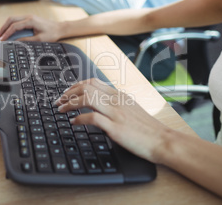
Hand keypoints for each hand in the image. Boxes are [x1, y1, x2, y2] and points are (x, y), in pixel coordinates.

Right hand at [0, 15, 61, 41]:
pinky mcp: (29, 19)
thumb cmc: (51, 33)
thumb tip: (15, 42)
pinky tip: (8, 31)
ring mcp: (28, 17)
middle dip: (3, 28)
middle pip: (11, 20)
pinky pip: (17, 20)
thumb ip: (26, 40)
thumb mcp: (39, 39)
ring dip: (6, 26)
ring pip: (13, 19)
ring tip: (1, 34)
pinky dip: (11, 25)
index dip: (7, 33)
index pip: (14, 26)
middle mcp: (28, 16)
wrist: (59, 28)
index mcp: (30, 20)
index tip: (2, 39)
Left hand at [55, 78, 171, 162]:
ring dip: (70, 103)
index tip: (66, 93)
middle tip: (59, 101)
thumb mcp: (131, 109)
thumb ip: (115, 104)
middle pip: (87, 87)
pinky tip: (73, 123)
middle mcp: (116, 100)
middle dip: (68, 93)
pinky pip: (93, 118)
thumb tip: (99, 105)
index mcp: (119, 95)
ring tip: (62, 110)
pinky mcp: (116, 127)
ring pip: (88, 98)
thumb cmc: (147, 128)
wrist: (163, 140)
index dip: (75, 85)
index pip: (93, 82)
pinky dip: (79, 118)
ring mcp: (116, 113)